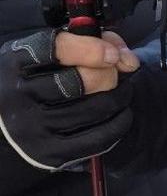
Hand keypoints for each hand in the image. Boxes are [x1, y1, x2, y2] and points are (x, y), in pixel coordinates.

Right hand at [0, 29, 139, 171]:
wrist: (2, 128)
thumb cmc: (31, 83)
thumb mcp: (42, 55)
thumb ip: (86, 42)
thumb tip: (126, 58)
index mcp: (15, 63)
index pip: (57, 49)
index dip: (93, 49)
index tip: (112, 54)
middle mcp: (19, 95)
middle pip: (83, 80)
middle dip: (110, 74)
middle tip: (115, 74)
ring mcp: (33, 127)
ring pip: (96, 108)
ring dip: (120, 97)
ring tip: (121, 92)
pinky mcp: (49, 153)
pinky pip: (99, 137)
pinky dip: (120, 122)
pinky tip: (121, 113)